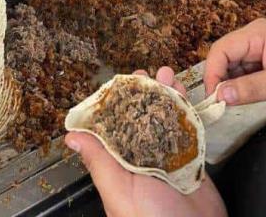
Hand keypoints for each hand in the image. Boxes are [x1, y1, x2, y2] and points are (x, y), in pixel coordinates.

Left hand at [65, 67, 226, 216]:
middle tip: (147, 75)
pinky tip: (186, 98)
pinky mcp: (192, 163)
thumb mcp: (119, 190)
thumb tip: (73, 138)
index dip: (120, 103)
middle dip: (146, 95)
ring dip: (168, 98)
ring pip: (168, 122)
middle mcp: (144, 160)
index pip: (117, 127)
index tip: (122, 82)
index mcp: (122, 166)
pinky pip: (189, 133)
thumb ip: (100, 162)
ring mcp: (170, 160)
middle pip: (144, 120)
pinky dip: (189, 114)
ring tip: (168, 77)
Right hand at [203, 18, 265, 104]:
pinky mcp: (263, 58)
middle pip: (224, 57)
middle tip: (221, 104)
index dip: (212, 74)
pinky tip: (245, 96)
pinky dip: (241, 84)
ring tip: (235, 102)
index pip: (220, 50)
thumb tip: (219, 95)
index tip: (213, 98)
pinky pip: (243, 70)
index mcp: (256, 34)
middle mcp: (254, 36)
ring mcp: (258, 46)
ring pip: (232, 66)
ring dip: (230, 84)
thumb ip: (250, 89)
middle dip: (220, 80)